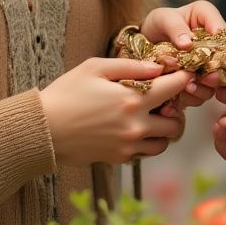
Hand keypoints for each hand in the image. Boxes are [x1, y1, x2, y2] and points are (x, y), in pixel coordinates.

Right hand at [39, 57, 192, 166]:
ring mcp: (128, 145)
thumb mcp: (95, 68)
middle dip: (176, 109)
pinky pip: (145, 153)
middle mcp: (136, 126)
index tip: (182, 73)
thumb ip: (131, 66)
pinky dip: (147, 142)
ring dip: (163, 128)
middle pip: (177, 122)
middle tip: (164, 99)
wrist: (43, 129)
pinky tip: (134, 127)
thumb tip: (158, 67)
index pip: (174, 88)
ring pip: (164, 142)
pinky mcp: (119, 158)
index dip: (183, 77)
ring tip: (151, 115)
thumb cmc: (66, 93)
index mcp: (132, 99)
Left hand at [140, 0, 225, 113]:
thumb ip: (175, 27)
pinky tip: (180, 95)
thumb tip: (188, 44)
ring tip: (188, 87)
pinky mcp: (199, 83)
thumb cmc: (158, 24)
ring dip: (204, 87)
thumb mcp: (163, 19)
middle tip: (206, 77)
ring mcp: (208, 66)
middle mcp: (215, 45)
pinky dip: (192, 96)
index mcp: (209, 21)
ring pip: (216, 82)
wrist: (143, 44)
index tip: (216, 54)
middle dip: (217, 72)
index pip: (225, 32)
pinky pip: (202, 94)